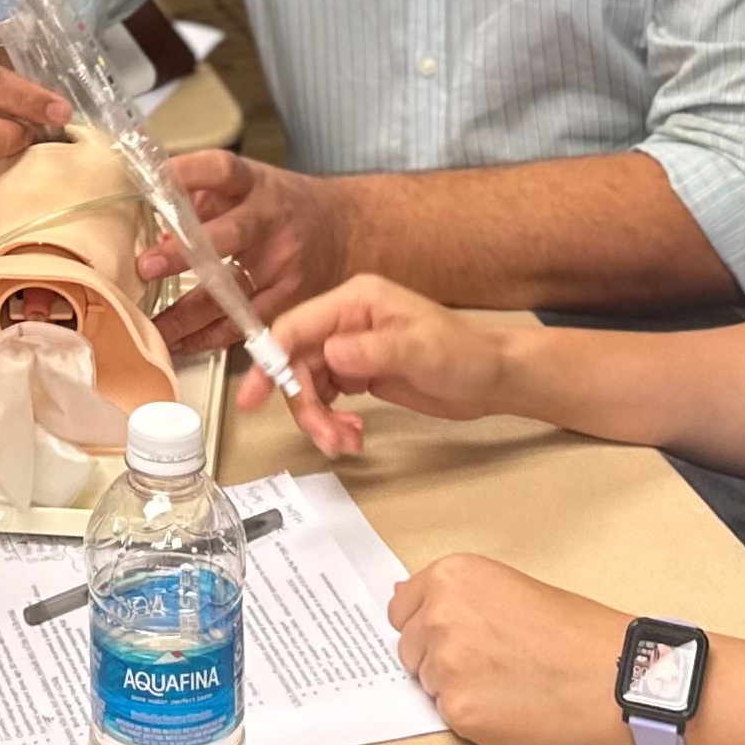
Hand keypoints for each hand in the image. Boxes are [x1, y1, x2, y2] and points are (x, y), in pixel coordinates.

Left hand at [143, 150, 354, 353]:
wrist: (345, 230)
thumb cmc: (282, 205)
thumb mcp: (247, 184)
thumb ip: (201, 200)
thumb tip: (156, 231)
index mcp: (254, 184)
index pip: (220, 170)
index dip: (188, 172)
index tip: (156, 180)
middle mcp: (270, 221)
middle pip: (227, 235)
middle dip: (183, 254)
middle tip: (146, 266)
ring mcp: (283, 263)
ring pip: (231, 294)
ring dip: (185, 314)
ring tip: (151, 326)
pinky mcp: (289, 298)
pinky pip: (244, 323)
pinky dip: (208, 337)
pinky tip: (181, 342)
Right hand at [235, 274, 516, 452]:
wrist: (493, 378)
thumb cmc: (466, 355)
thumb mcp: (422, 351)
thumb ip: (374, 351)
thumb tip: (331, 354)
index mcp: (356, 301)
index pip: (296, 327)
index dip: (269, 361)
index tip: (251, 397)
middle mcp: (347, 321)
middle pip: (297, 363)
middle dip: (305, 406)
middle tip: (327, 438)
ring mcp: (352, 348)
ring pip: (310, 385)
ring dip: (320, 420)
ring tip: (346, 443)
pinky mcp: (360, 372)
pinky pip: (327, 398)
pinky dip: (333, 421)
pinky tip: (353, 434)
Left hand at [388, 553, 631, 744]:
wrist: (614, 674)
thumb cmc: (575, 632)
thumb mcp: (509, 587)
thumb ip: (455, 597)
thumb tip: (407, 606)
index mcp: (451, 577)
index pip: (402, 610)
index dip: (427, 626)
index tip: (452, 635)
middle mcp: (439, 616)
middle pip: (411, 650)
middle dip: (441, 659)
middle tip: (495, 662)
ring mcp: (445, 666)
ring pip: (429, 686)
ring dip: (458, 689)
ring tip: (510, 682)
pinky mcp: (458, 712)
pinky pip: (450, 717)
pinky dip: (476, 717)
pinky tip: (513, 705)